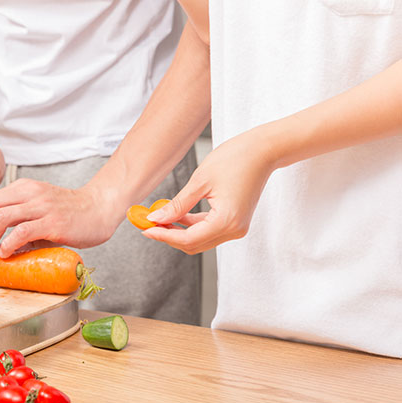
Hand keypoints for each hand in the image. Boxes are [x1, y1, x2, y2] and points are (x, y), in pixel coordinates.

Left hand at [0, 179, 118, 257]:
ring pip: (0, 218)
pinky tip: (8, 253)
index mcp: (24, 188)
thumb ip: (19, 221)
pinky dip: (8, 245)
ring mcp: (41, 207)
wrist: (99, 210)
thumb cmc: (70, 213)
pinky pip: (21, 232)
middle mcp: (30, 193)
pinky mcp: (52, 222)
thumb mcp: (40, 209)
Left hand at [143, 127, 278, 253]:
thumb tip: (156, 219)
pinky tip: (177, 215)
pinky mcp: (236, 222)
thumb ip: (177, 205)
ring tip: (160, 218)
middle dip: (169, 236)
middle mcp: (234, 230)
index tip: (145, 229)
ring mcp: (237, 228)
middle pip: (193, 244)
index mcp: (226, 221)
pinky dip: (192, 226)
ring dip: (179, 232)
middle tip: (149, 224)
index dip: (164, 236)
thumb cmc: (236, 159)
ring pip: (200, 240)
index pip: (188, 239)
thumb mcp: (200, 182)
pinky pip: (208, 231)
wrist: (263, 150)